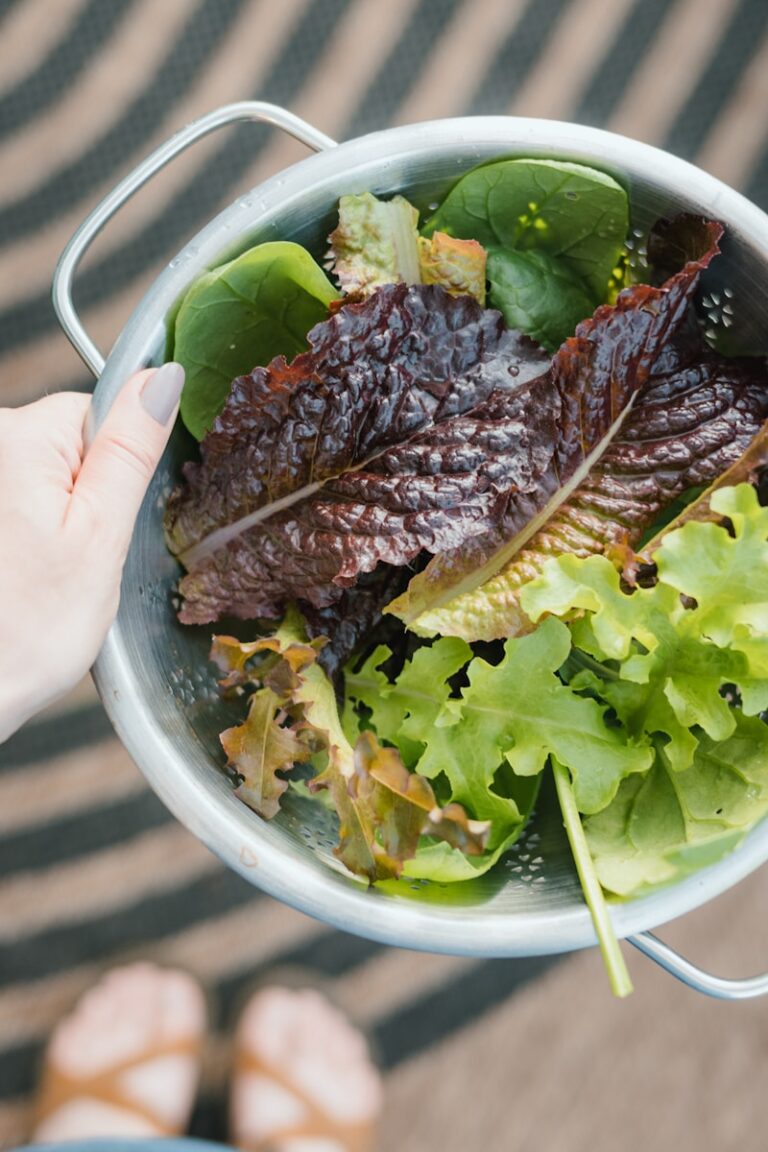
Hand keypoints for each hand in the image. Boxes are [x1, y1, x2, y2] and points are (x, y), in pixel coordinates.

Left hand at [0, 363, 184, 741]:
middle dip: (81, 500)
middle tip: (73, 563)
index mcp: (19, 438)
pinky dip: (23, 540)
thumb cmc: (22, 632)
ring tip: (40, 581)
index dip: (115, 471)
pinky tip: (16, 582)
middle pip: (65, 447)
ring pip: (40, 481)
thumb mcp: (101, 538)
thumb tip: (162, 379)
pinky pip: (17, 506)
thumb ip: (131, 451)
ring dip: (51, 524)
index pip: (97, 414)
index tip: (100, 526)